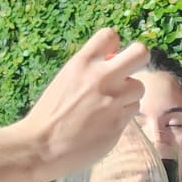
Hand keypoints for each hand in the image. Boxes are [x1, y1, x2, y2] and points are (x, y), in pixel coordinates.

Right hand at [19, 28, 147, 173]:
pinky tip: (106, 121)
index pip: (110, 35)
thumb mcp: (65, 79)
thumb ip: (89, 70)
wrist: (41, 147)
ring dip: (129, 94)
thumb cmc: (49, 115)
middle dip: (138, 59)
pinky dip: (124, 114)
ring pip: (139, 87)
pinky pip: (133, 110)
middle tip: (128, 72)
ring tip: (110, 105)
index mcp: (82, 63)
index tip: (110, 57)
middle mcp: (101, 77)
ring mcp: (113, 100)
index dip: (114, 46)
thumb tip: (113, 63)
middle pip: (140, 52)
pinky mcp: (119, 122)